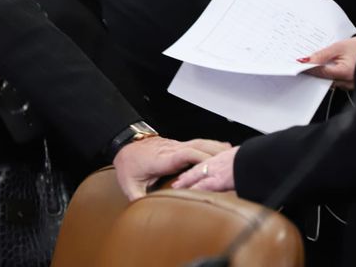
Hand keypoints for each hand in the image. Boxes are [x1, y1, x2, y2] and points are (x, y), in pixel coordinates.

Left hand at [113, 137, 230, 199]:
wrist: (123, 144)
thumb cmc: (127, 164)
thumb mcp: (129, 184)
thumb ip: (138, 198)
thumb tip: (145, 213)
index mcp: (162, 158)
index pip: (185, 155)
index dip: (200, 159)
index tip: (214, 167)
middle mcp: (171, 149)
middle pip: (198, 147)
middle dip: (215, 155)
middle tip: (231, 166)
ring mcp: (176, 146)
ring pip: (200, 143)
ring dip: (216, 149)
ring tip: (233, 157)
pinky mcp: (178, 145)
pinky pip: (199, 143)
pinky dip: (212, 146)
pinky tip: (224, 151)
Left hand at [298, 35, 355, 89]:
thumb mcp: (338, 47)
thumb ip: (322, 55)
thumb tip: (306, 61)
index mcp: (346, 73)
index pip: (321, 73)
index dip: (309, 69)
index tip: (299, 65)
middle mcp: (349, 82)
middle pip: (324, 80)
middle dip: (315, 72)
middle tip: (305, 64)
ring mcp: (351, 85)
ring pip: (330, 82)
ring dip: (323, 74)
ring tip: (318, 64)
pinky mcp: (351, 85)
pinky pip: (336, 82)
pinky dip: (330, 75)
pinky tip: (328, 67)